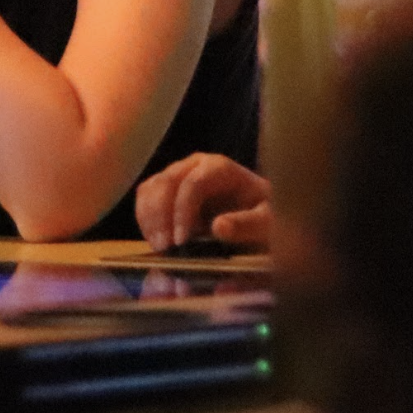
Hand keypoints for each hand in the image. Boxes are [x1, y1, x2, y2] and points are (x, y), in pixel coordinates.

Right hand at [134, 153, 271, 251]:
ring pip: (151, 188)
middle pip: (166, 183)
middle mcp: (195, 165)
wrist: (259, 213)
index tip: (181, 241)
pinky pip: (146, 197)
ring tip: (159, 247)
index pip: (193, 183)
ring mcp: (178, 174)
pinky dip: (145, 219)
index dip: (183, 212)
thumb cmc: (264, 216)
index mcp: (220, 168)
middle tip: (165, 248)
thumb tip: (218, 227)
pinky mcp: (166, 188)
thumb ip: (248, 224)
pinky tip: (156, 240)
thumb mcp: (267, 222)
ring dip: (150, 218)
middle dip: (161, 216)